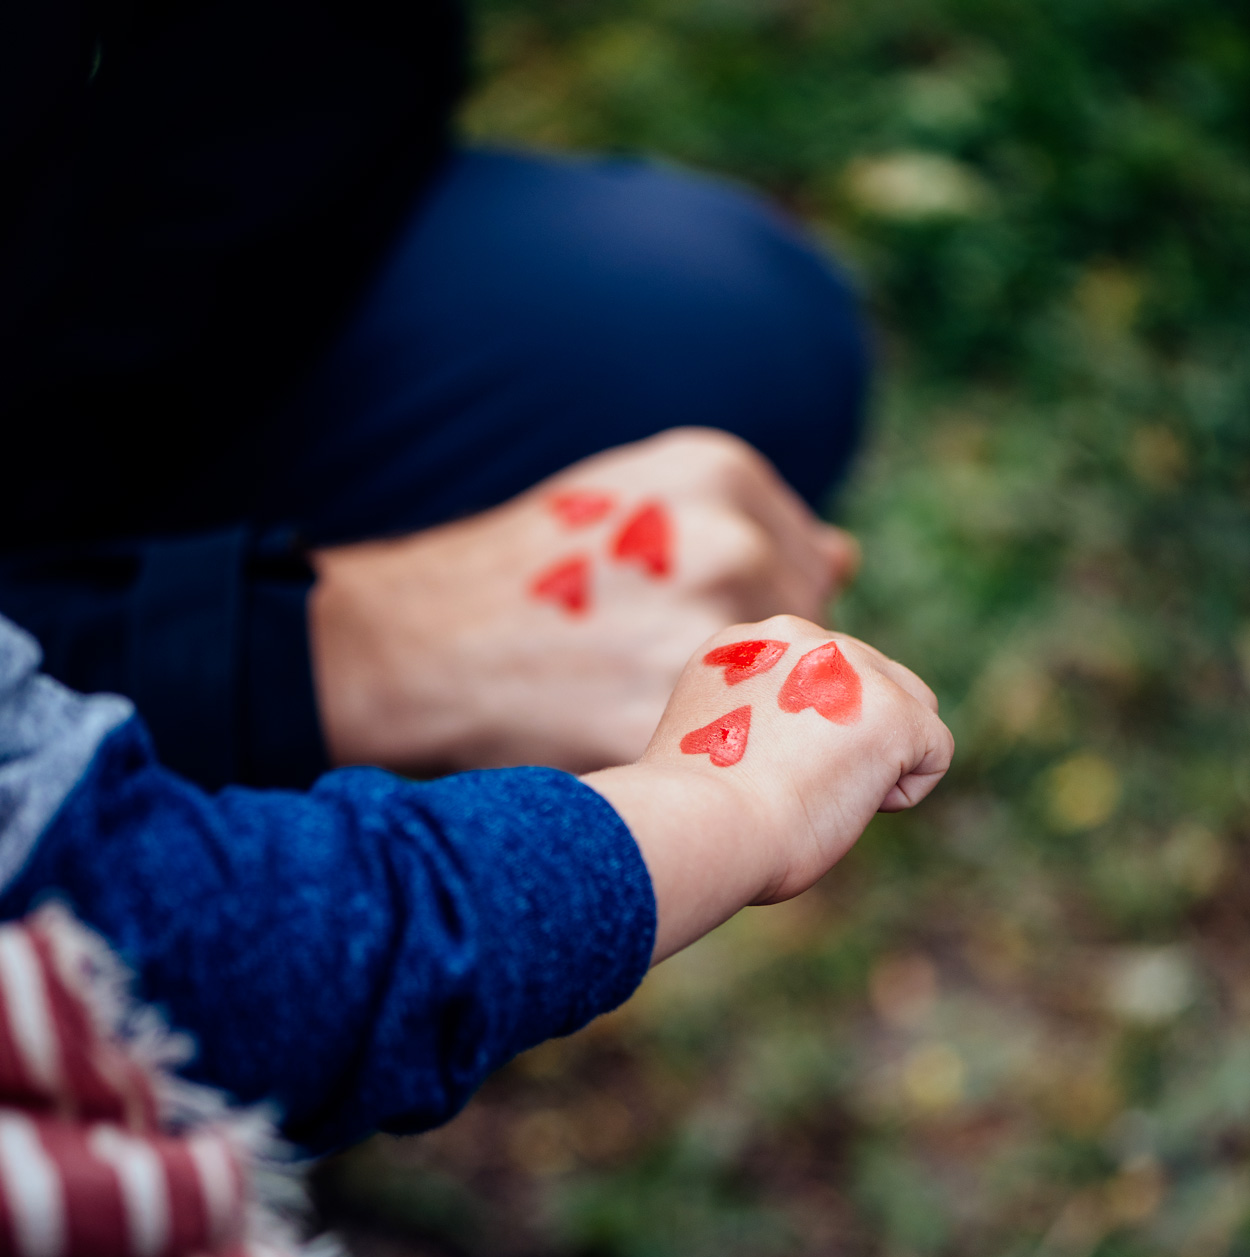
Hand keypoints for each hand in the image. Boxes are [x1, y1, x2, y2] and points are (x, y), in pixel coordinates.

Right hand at [307, 429, 858, 773]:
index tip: (697, 634)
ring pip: (783, 698)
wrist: (418, 648)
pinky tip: (649, 742)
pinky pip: (741, 750)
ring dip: (742, 717)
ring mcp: (715, 630)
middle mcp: (731, 541)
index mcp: (721, 473)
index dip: (760, 614)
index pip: (812, 562)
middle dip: (760, 667)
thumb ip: (740, 522)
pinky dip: (710, 760)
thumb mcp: (630, 502)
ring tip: (649, 710)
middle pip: (807, 631)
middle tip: (661, 679)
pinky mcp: (693, 716)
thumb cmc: (522, 579)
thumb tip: (847, 559)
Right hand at [583, 617, 952, 961]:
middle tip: (794, 789)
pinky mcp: (894, 710)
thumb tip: (807, 742)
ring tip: (822, 794)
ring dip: (882, 759)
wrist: (702, 828)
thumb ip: (759, 718)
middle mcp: (800, 637)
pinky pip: (934, 752)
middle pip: (870, 681)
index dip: (805, 734)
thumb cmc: (695, 815)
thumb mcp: (715, 741)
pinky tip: (848, 806)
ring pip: (912, 708)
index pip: (815, 675)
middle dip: (852, 739)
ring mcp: (852, 667)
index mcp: (745, 644)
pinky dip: (901, 793)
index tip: (760, 772)